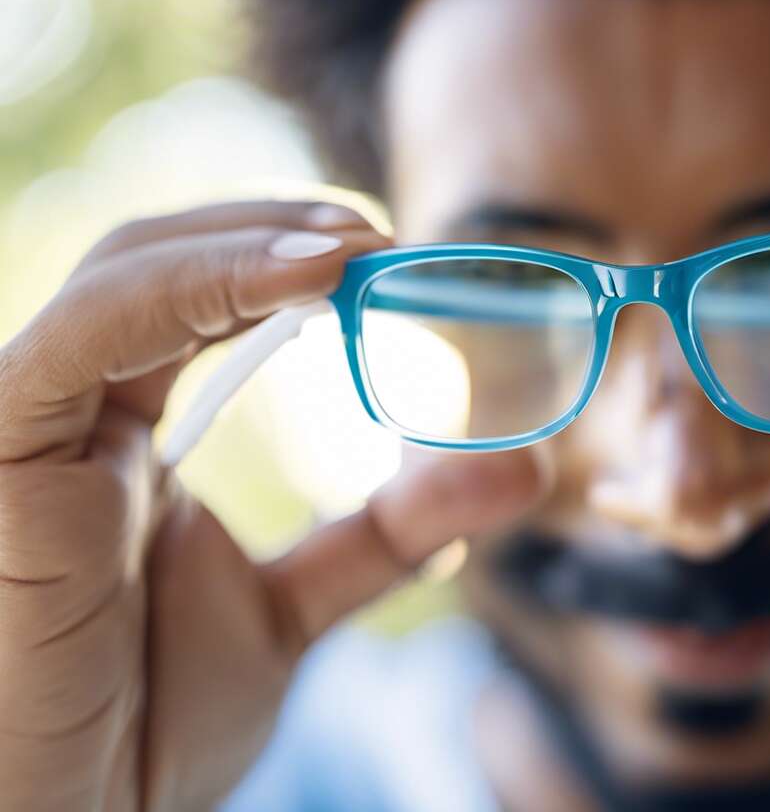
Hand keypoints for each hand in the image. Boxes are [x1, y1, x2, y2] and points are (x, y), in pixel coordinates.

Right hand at [0, 202, 545, 810]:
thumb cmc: (149, 723)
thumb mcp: (299, 606)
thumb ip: (396, 531)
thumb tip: (527, 464)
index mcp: (125, 437)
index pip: (196, 301)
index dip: (284, 260)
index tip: (390, 257)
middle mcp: (73, 417)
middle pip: (159, 262)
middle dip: (269, 234)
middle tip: (381, 240)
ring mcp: (31, 430)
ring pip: (121, 276)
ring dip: (244, 244)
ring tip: (355, 249)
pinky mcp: (5, 457)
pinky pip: (83, 340)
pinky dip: (190, 292)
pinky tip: (302, 278)